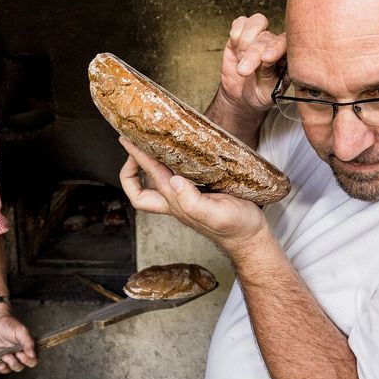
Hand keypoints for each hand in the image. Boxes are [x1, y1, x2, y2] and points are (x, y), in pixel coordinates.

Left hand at [0, 305, 37, 378]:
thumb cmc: (7, 324)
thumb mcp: (21, 330)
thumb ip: (28, 342)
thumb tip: (32, 354)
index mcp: (25, 349)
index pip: (32, 361)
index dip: (27, 360)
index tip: (21, 353)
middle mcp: (16, 356)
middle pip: (19, 367)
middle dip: (14, 363)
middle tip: (9, 355)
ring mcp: (5, 359)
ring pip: (8, 370)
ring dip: (5, 368)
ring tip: (2, 358)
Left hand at [119, 137, 266, 259]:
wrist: (250, 237)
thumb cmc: (235, 228)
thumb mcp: (215, 214)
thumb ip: (192, 201)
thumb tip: (174, 181)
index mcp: (176, 204)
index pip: (149, 177)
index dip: (136, 159)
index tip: (128, 141)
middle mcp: (176, 202)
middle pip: (140, 190)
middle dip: (131, 169)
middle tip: (132, 147)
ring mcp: (186, 200)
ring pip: (155, 185)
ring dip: (147, 167)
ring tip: (148, 147)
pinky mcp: (199, 195)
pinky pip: (176, 179)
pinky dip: (170, 165)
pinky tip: (178, 155)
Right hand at [217, 13, 286, 113]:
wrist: (242, 97)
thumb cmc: (260, 94)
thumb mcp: (268, 92)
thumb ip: (268, 74)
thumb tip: (265, 58)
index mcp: (288, 56)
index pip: (286, 43)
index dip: (275, 48)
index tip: (266, 59)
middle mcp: (275, 43)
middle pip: (267, 37)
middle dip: (253, 54)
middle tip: (244, 71)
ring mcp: (259, 36)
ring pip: (257, 22)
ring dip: (245, 41)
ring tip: (240, 61)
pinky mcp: (242, 34)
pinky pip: (240, 21)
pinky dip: (236, 33)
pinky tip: (235, 48)